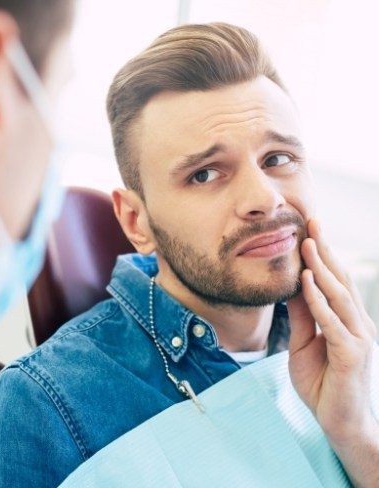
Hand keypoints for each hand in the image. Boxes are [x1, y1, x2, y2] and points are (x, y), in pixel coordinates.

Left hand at [287, 218, 376, 444]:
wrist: (338, 424)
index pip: (336, 281)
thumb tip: (292, 286)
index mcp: (347, 320)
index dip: (324, 255)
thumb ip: (301, 317)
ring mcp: (359, 339)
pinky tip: (309, 281)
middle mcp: (358, 324)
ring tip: (308, 243)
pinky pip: (332, 322)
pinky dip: (319, 300)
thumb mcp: (303, 344)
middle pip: (341, 280)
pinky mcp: (352, 355)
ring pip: (339, 296)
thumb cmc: (322, 383)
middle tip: (313, 222)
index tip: (310, 230)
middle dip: (326, 250)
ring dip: (323, 268)